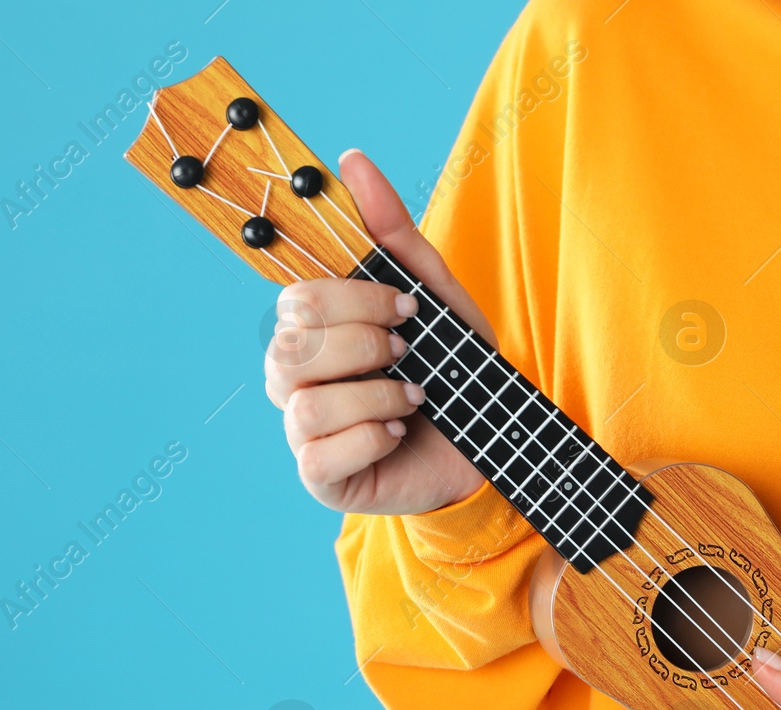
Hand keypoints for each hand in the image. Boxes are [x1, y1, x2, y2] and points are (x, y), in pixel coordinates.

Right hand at [264, 149, 487, 514]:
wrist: (491, 443)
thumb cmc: (453, 370)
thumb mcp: (435, 295)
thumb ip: (393, 232)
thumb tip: (351, 160)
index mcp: (314, 331)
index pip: (293, 298)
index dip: (349, 299)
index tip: (405, 306)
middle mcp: (296, 378)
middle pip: (289, 345)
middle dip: (362, 343)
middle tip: (408, 350)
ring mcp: (303, 431)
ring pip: (303, 402)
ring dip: (374, 394)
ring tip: (415, 398)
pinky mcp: (320, 478)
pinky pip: (318, 455)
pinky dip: (369, 438)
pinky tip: (399, 433)